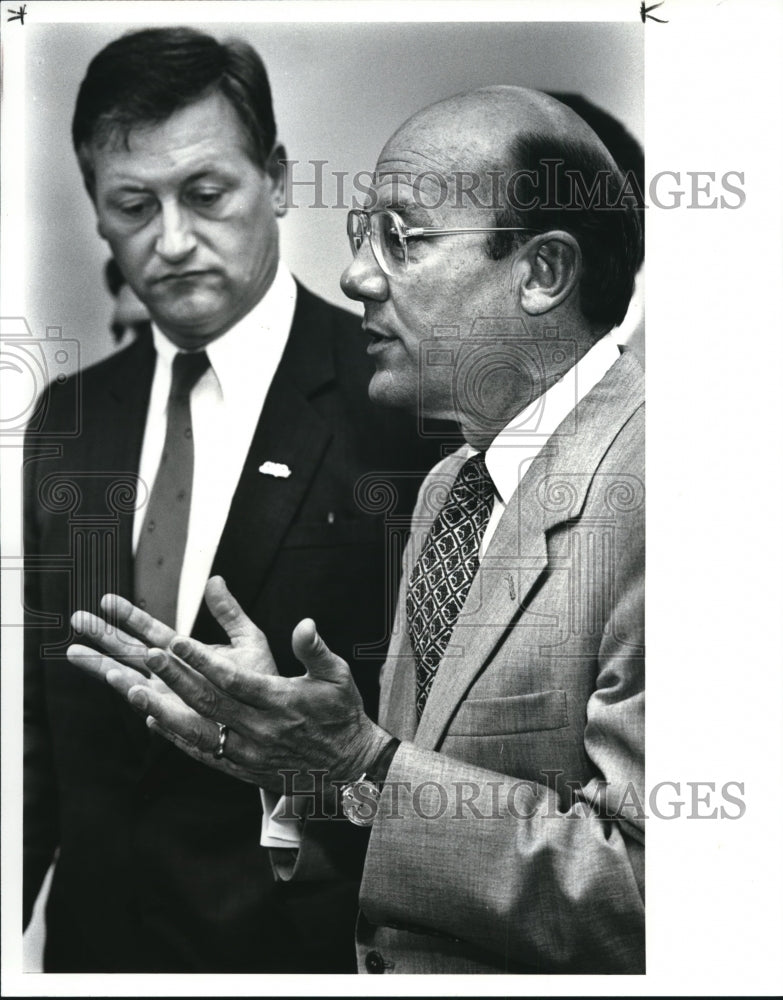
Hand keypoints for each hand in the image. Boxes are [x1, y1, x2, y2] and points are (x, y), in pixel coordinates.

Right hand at [67, 577, 280, 784]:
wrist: (275, 718)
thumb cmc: (261, 680)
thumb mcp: (248, 639)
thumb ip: (229, 612)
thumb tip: (215, 580)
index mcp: (184, 653)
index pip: (151, 630)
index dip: (130, 615)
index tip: (107, 598)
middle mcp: (172, 675)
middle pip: (131, 652)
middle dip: (103, 636)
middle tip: (76, 619)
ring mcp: (173, 698)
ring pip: (133, 680)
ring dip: (108, 667)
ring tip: (80, 653)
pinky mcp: (182, 720)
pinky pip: (158, 708)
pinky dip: (143, 699)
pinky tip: (127, 689)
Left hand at [133, 596, 389, 794]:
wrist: (348, 767)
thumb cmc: (341, 715)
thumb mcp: (337, 676)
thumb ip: (316, 649)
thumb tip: (305, 624)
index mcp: (281, 702)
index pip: (234, 680)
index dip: (204, 661)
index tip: (178, 641)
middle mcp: (260, 729)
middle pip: (209, 702)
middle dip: (175, 677)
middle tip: (148, 655)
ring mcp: (248, 751)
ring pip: (197, 730)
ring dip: (163, 710)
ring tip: (133, 691)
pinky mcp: (241, 767)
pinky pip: (201, 751)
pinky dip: (175, 736)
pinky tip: (152, 720)